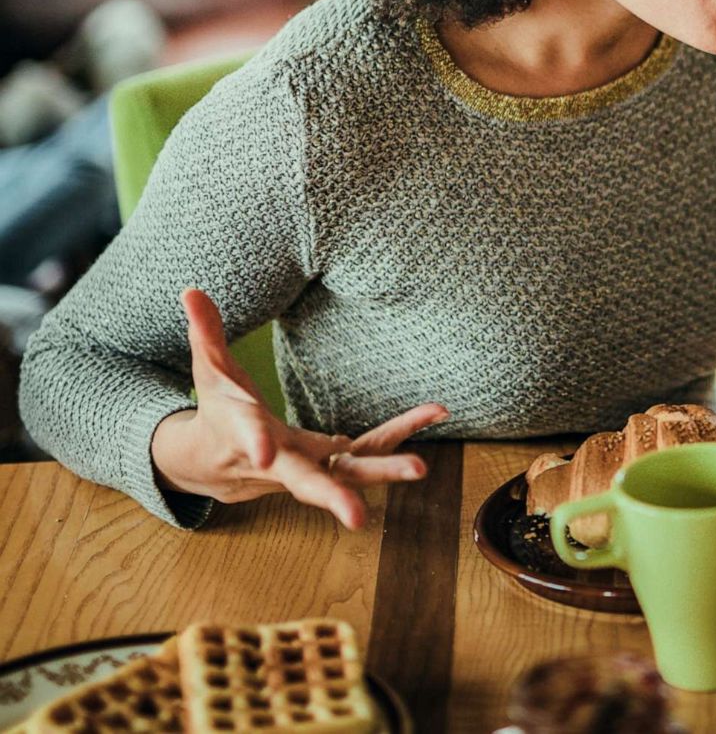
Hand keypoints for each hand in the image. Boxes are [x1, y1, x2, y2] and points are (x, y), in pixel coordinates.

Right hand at [151, 288, 446, 527]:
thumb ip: (205, 332)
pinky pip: (372, 448)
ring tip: (420, 467)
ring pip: (349, 472)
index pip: (246, 437)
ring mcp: (311, 465)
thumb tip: (190, 290)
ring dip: (386, 470)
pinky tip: (436, 410)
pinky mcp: (334, 461)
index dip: (252, 442)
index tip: (259, 450)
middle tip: (356, 516)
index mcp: (245, 436)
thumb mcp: (208, 372)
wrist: (216, 465)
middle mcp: (281, 461)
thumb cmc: (217, 413)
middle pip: (306, 481)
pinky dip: (402, 432)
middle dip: (330, 496)